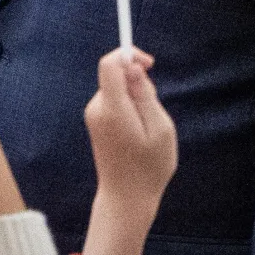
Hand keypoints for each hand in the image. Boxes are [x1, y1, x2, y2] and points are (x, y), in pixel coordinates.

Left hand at [81, 48, 176, 254]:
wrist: (126, 198)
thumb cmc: (149, 167)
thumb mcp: (160, 129)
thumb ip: (145, 95)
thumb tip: (133, 67)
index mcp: (113, 109)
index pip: (110, 65)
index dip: (129, 55)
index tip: (150, 64)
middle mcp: (97, 109)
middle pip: (115, 75)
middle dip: (138, 83)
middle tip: (154, 112)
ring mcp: (94, 116)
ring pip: (117, 89)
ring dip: (135, 98)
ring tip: (147, 129)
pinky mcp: (96, 122)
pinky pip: (114, 102)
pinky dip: (129, 108)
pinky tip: (137, 133)